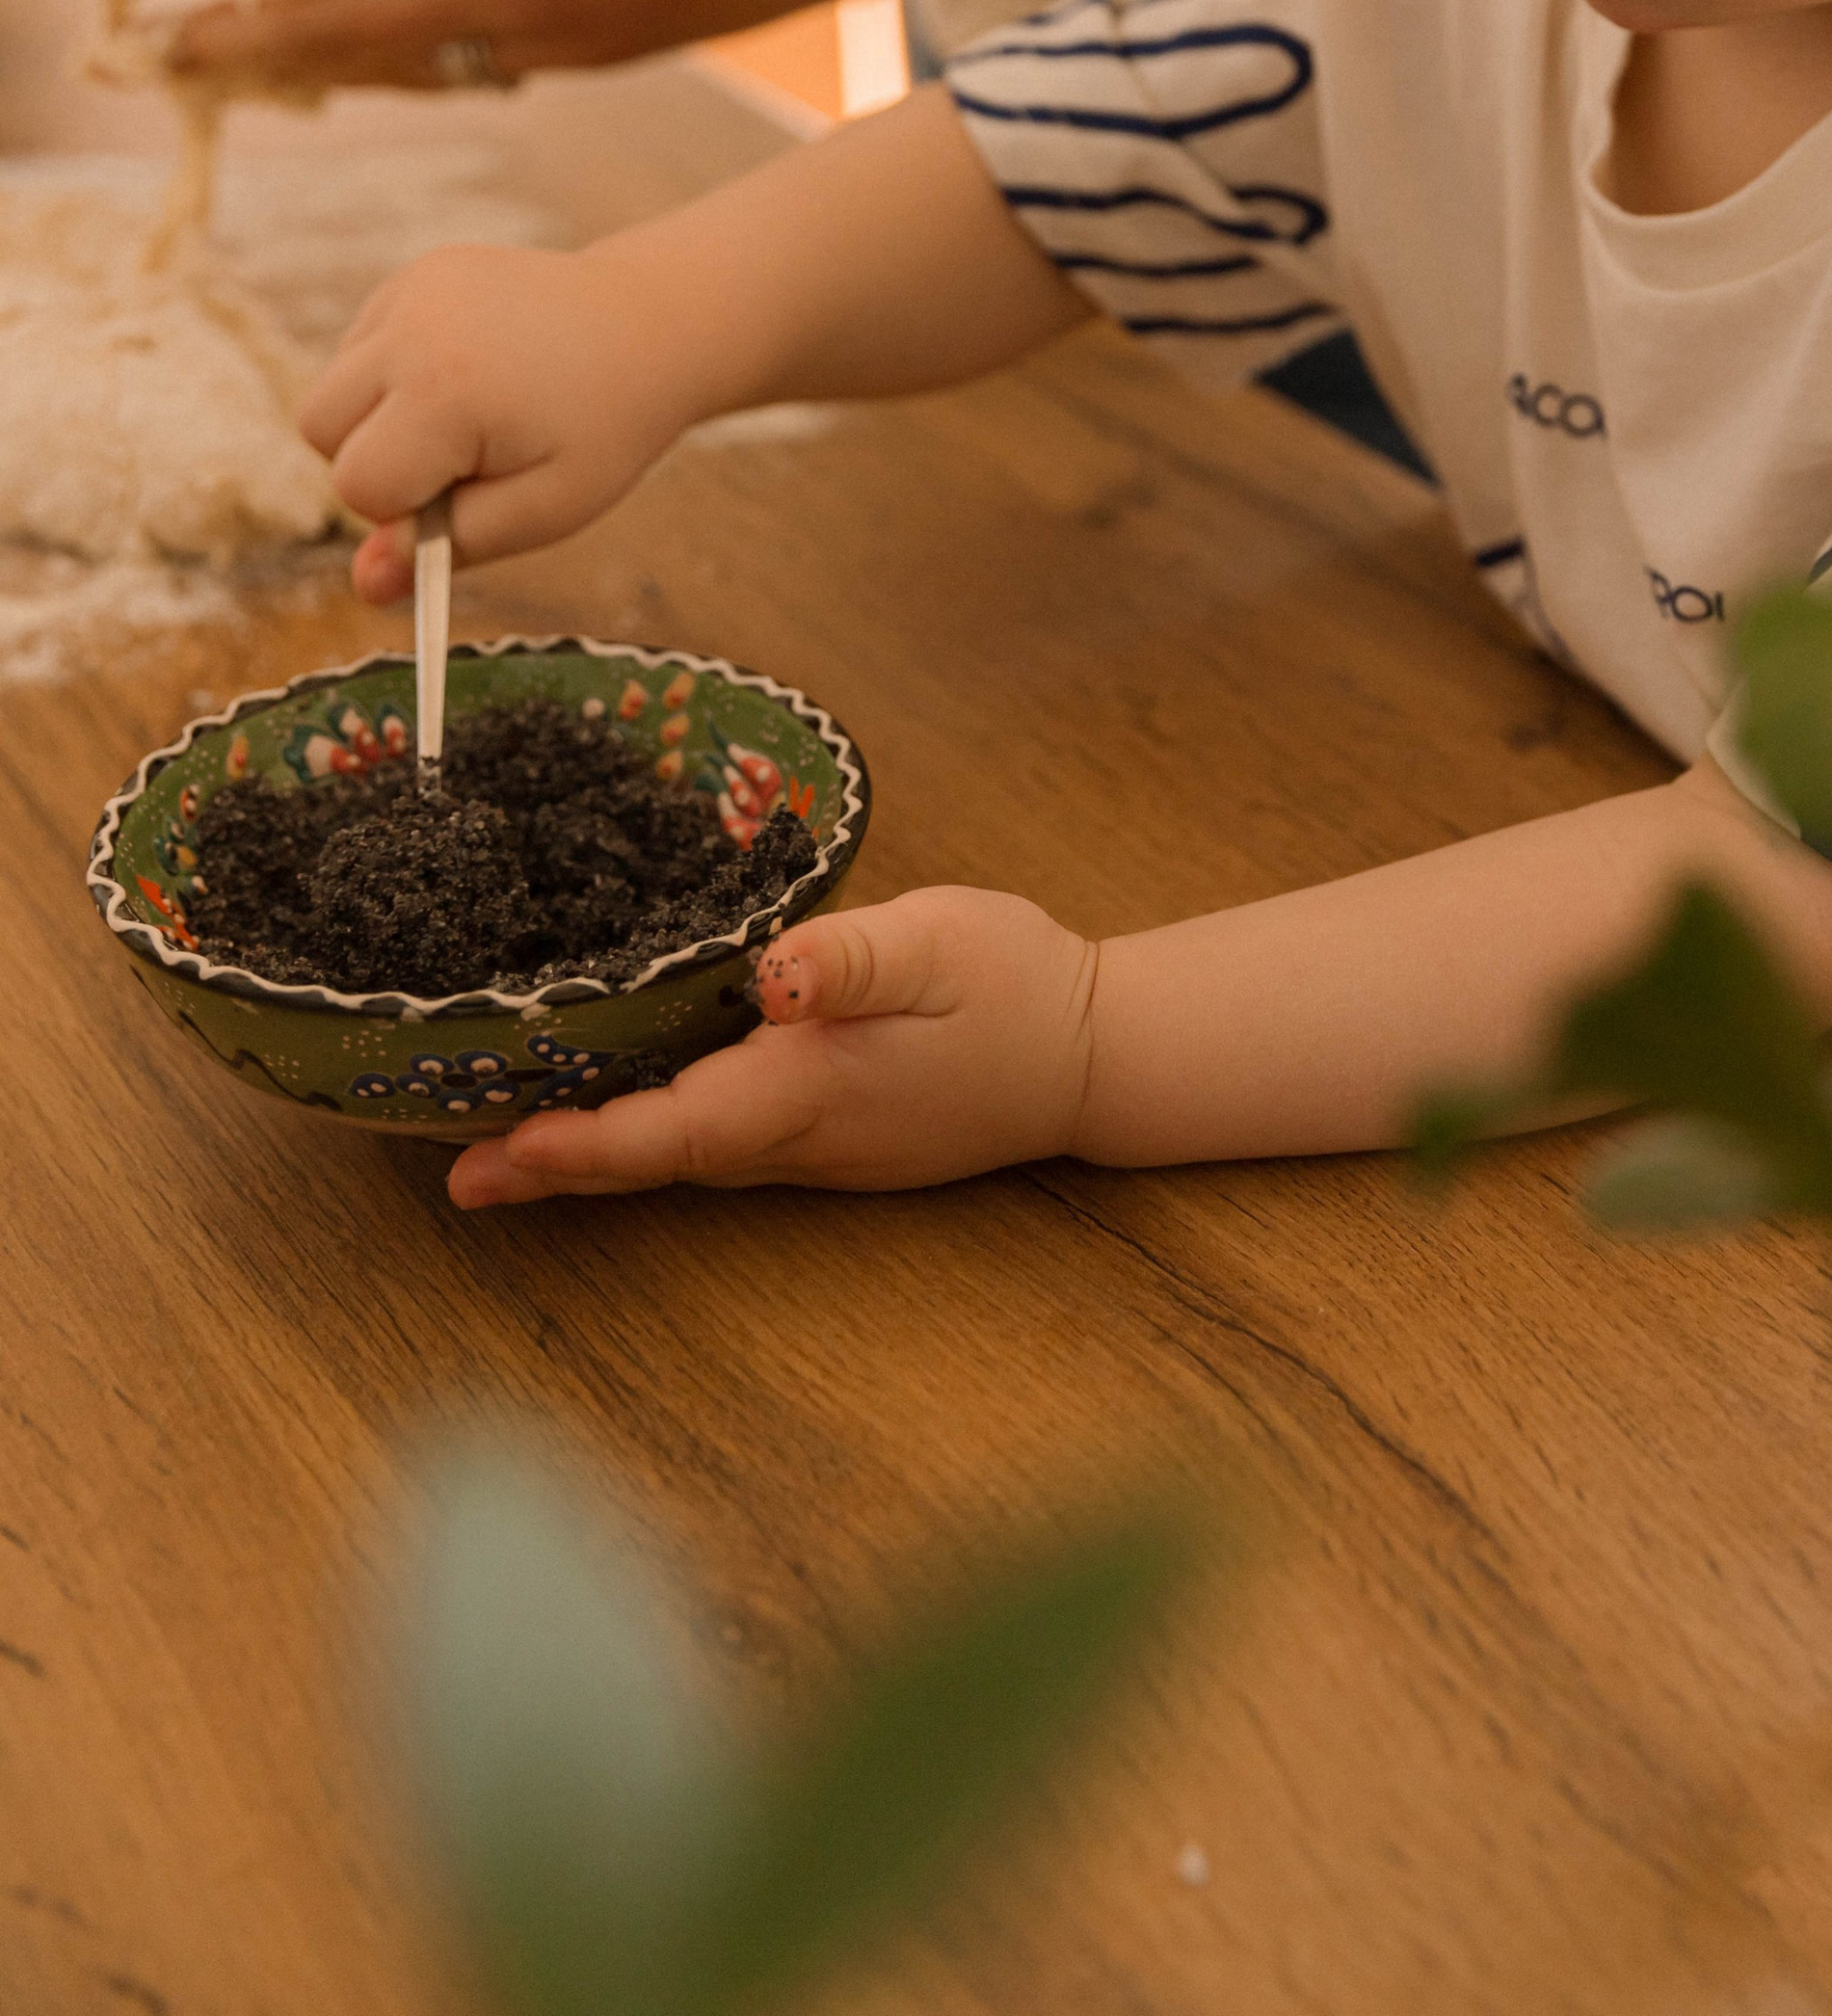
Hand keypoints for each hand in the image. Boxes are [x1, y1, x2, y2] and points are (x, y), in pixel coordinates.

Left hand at [172, 0, 869, 89]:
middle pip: (345, 28)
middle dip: (237, 36)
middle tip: (144, 50)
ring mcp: (566, 35)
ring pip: (407, 69)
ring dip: (308, 68)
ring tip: (222, 70)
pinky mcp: (601, 54)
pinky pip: (473, 74)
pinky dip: (400, 73)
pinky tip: (357, 61)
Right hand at [298, 242, 701, 595]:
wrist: (651, 325)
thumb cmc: (605, 426)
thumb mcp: (546, 508)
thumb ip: (449, 548)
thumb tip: (366, 584)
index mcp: (443, 391)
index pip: (358, 486)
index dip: (408, 508)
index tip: (473, 489)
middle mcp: (412, 328)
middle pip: (320, 431)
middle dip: (376, 461)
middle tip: (466, 457)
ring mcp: (410, 290)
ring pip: (332, 388)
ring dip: (379, 419)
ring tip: (469, 414)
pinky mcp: (415, 272)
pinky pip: (360, 348)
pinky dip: (393, 376)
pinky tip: (465, 374)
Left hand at [446, 889, 1100, 1204]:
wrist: (1095, 1054)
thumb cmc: (1017, 986)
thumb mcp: (943, 944)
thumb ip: (855, 958)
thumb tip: (775, 975)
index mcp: (810, 1089)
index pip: (672, 1132)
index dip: (577, 1146)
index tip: (492, 1156)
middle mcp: (797, 1138)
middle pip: (653, 1161)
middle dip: (551, 1165)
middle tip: (452, 1171)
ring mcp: (812, 1150)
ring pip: (679, 1160)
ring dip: (589, 1156)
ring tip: (495, 1145)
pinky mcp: (825, 1135)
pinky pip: (714, 1145)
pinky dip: (644, 1138)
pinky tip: (610, 1111)